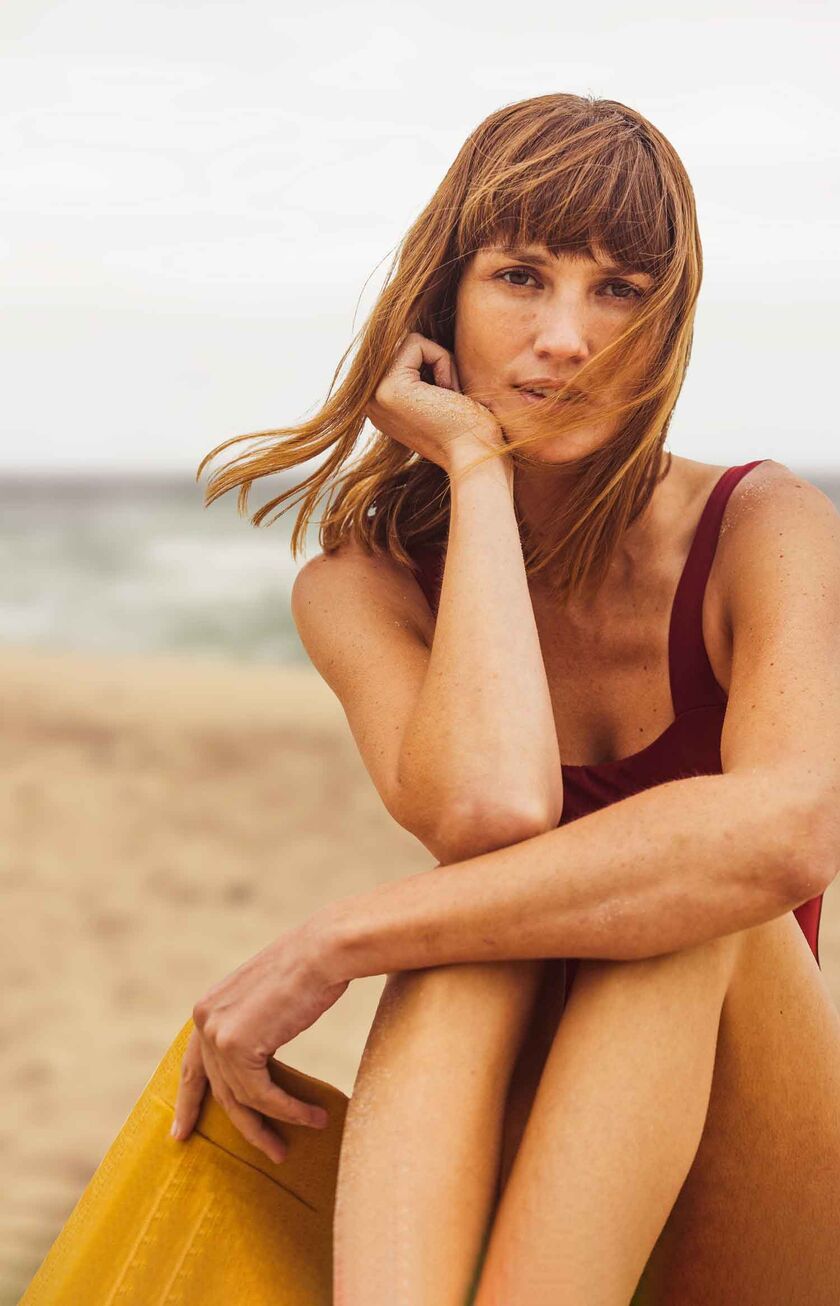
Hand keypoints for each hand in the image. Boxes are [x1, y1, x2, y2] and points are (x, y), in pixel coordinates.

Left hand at [171, 921, 348, 1163]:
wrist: (324, 950)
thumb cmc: (309, 970)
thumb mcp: (267, 999)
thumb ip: (250, 1026)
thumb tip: (253, 1058)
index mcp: (208, 1008)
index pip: (193, 1065)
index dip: (188, 1101)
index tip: (179, 1132)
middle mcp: (205, 1020)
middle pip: (220, 1089)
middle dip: (245, 1125)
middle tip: (270, 1151)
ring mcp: (217, 1033)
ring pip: (243, 1099)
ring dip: (276, 1123)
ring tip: (304, 1134)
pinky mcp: (238, 1046)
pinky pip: (263, 1095)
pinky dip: (289, 1111)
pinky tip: (314, 1117)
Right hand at [364, 331, 506, 474]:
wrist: (479, 458)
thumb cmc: (472, 430)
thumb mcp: (435, 395)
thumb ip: (419, 371)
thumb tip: (414, 337)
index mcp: (380, 405)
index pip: (401, 354)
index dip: (434, 366)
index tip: (446, 401)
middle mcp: (370, 402)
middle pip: (402, 345)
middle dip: (435, 362)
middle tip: (449, 398)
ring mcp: (374, 396)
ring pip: (409, 342)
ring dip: (441, 363)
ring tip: (448, 398)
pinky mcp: (389, 388)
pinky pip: (416, 343)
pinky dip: (443, 361)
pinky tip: (448, 394)